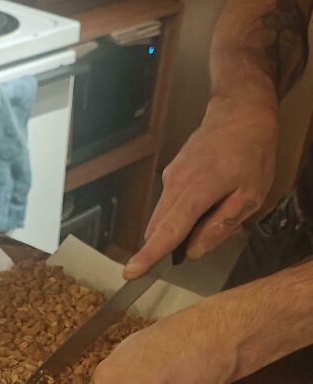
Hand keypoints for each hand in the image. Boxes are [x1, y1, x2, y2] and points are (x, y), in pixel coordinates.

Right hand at [124, 97, 277, 278]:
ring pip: (162, 217)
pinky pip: (169, 204)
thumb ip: (221, 226)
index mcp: (197, 191)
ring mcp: (170, 177)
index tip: (131, 272)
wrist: (240, 111)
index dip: (149, 254)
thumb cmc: (252, 151)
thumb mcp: (251, 195)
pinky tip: (206, 203)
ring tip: (211, 215)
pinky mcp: (171, 173)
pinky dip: (179, 214)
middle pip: (158, 228)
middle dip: (163, 248)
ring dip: (175, 230)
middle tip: (187, 253)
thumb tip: (193, 251)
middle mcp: (176, 184)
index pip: (168, 231)